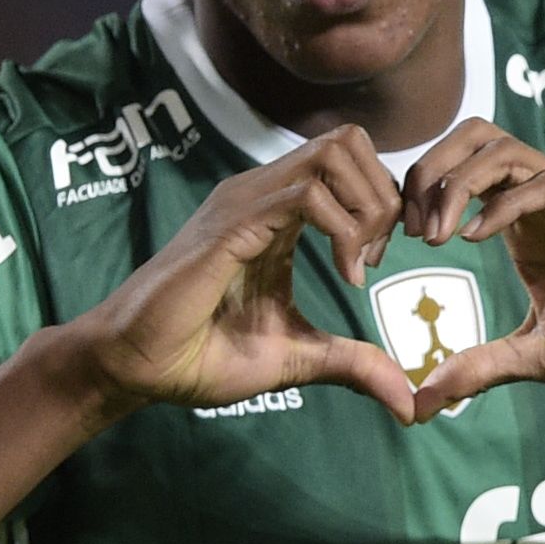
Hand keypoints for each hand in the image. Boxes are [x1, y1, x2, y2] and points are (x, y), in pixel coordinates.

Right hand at [61, 130, 424, 422]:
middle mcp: (262, 194)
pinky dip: (344, 229)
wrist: (136, 367)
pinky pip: (307, 195)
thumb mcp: (297, 359)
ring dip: (368, 204)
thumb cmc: (201, 355)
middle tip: (380, 256)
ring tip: (362, 263)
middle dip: (385, 194)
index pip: (349, 161)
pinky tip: (346, 275)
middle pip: (349, 140)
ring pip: (333, 152)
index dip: (385, 202)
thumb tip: (408, 403)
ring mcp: (245, 203)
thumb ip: (353, 364)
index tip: (382, 261)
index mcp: (277, 212)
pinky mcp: (232, 226)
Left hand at [392, 120, 544, 409]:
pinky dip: (503, 202)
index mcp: (522, 227)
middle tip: (402, 233)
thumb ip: (480, 367)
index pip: (451, 178)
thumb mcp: (541, 357)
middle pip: (468, 140)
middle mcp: (542, 203)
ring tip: (435, 236)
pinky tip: (477, 239)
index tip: (381, 251)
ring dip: (455, 181)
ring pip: (500, 147)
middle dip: (423, 174)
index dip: (408, 202)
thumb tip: (418, 402)